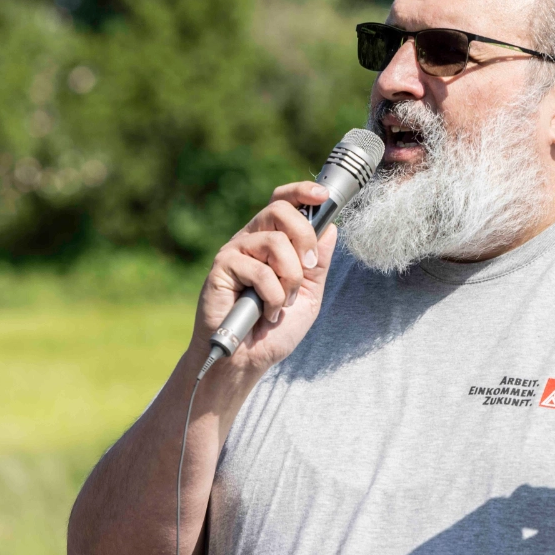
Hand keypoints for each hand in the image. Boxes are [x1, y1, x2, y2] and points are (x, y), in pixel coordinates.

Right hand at [192, 181, 338, 375]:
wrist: (247, 361)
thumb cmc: (274, 330)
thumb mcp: (309, 295)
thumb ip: (319, 264)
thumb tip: (332, 227)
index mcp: (272, 241)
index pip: (284, 202)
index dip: (302, 192)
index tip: (323, 197)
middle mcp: (251, 240)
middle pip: (280, 210)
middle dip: (304, 237)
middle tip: (308, 268)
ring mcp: (235, 252)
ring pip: (274, 241)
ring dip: (290, 278)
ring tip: (283, 303)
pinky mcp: (222, 268)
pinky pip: (258, 269)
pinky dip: (272, 296)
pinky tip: (266, 313)